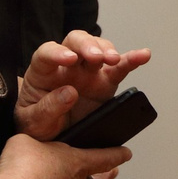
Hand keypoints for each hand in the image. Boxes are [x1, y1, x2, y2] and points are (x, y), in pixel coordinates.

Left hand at [16, 32, 153, 139]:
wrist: (52, 137)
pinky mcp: (105, 82)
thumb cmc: (38, 125)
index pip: (47, 53)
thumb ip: (47, 109)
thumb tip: (69, 93)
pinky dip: (131, 60)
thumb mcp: (34, 123)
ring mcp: (87, 72)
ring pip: (98, 48)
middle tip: (97, 56)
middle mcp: (66, 66)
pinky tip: (143, 55)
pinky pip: (119, 68)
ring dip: (107, 50)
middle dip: (87, 45)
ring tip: (114, 60)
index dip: (57, 52)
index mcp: (42, 72)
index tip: (69, 59)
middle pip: (75, 41)